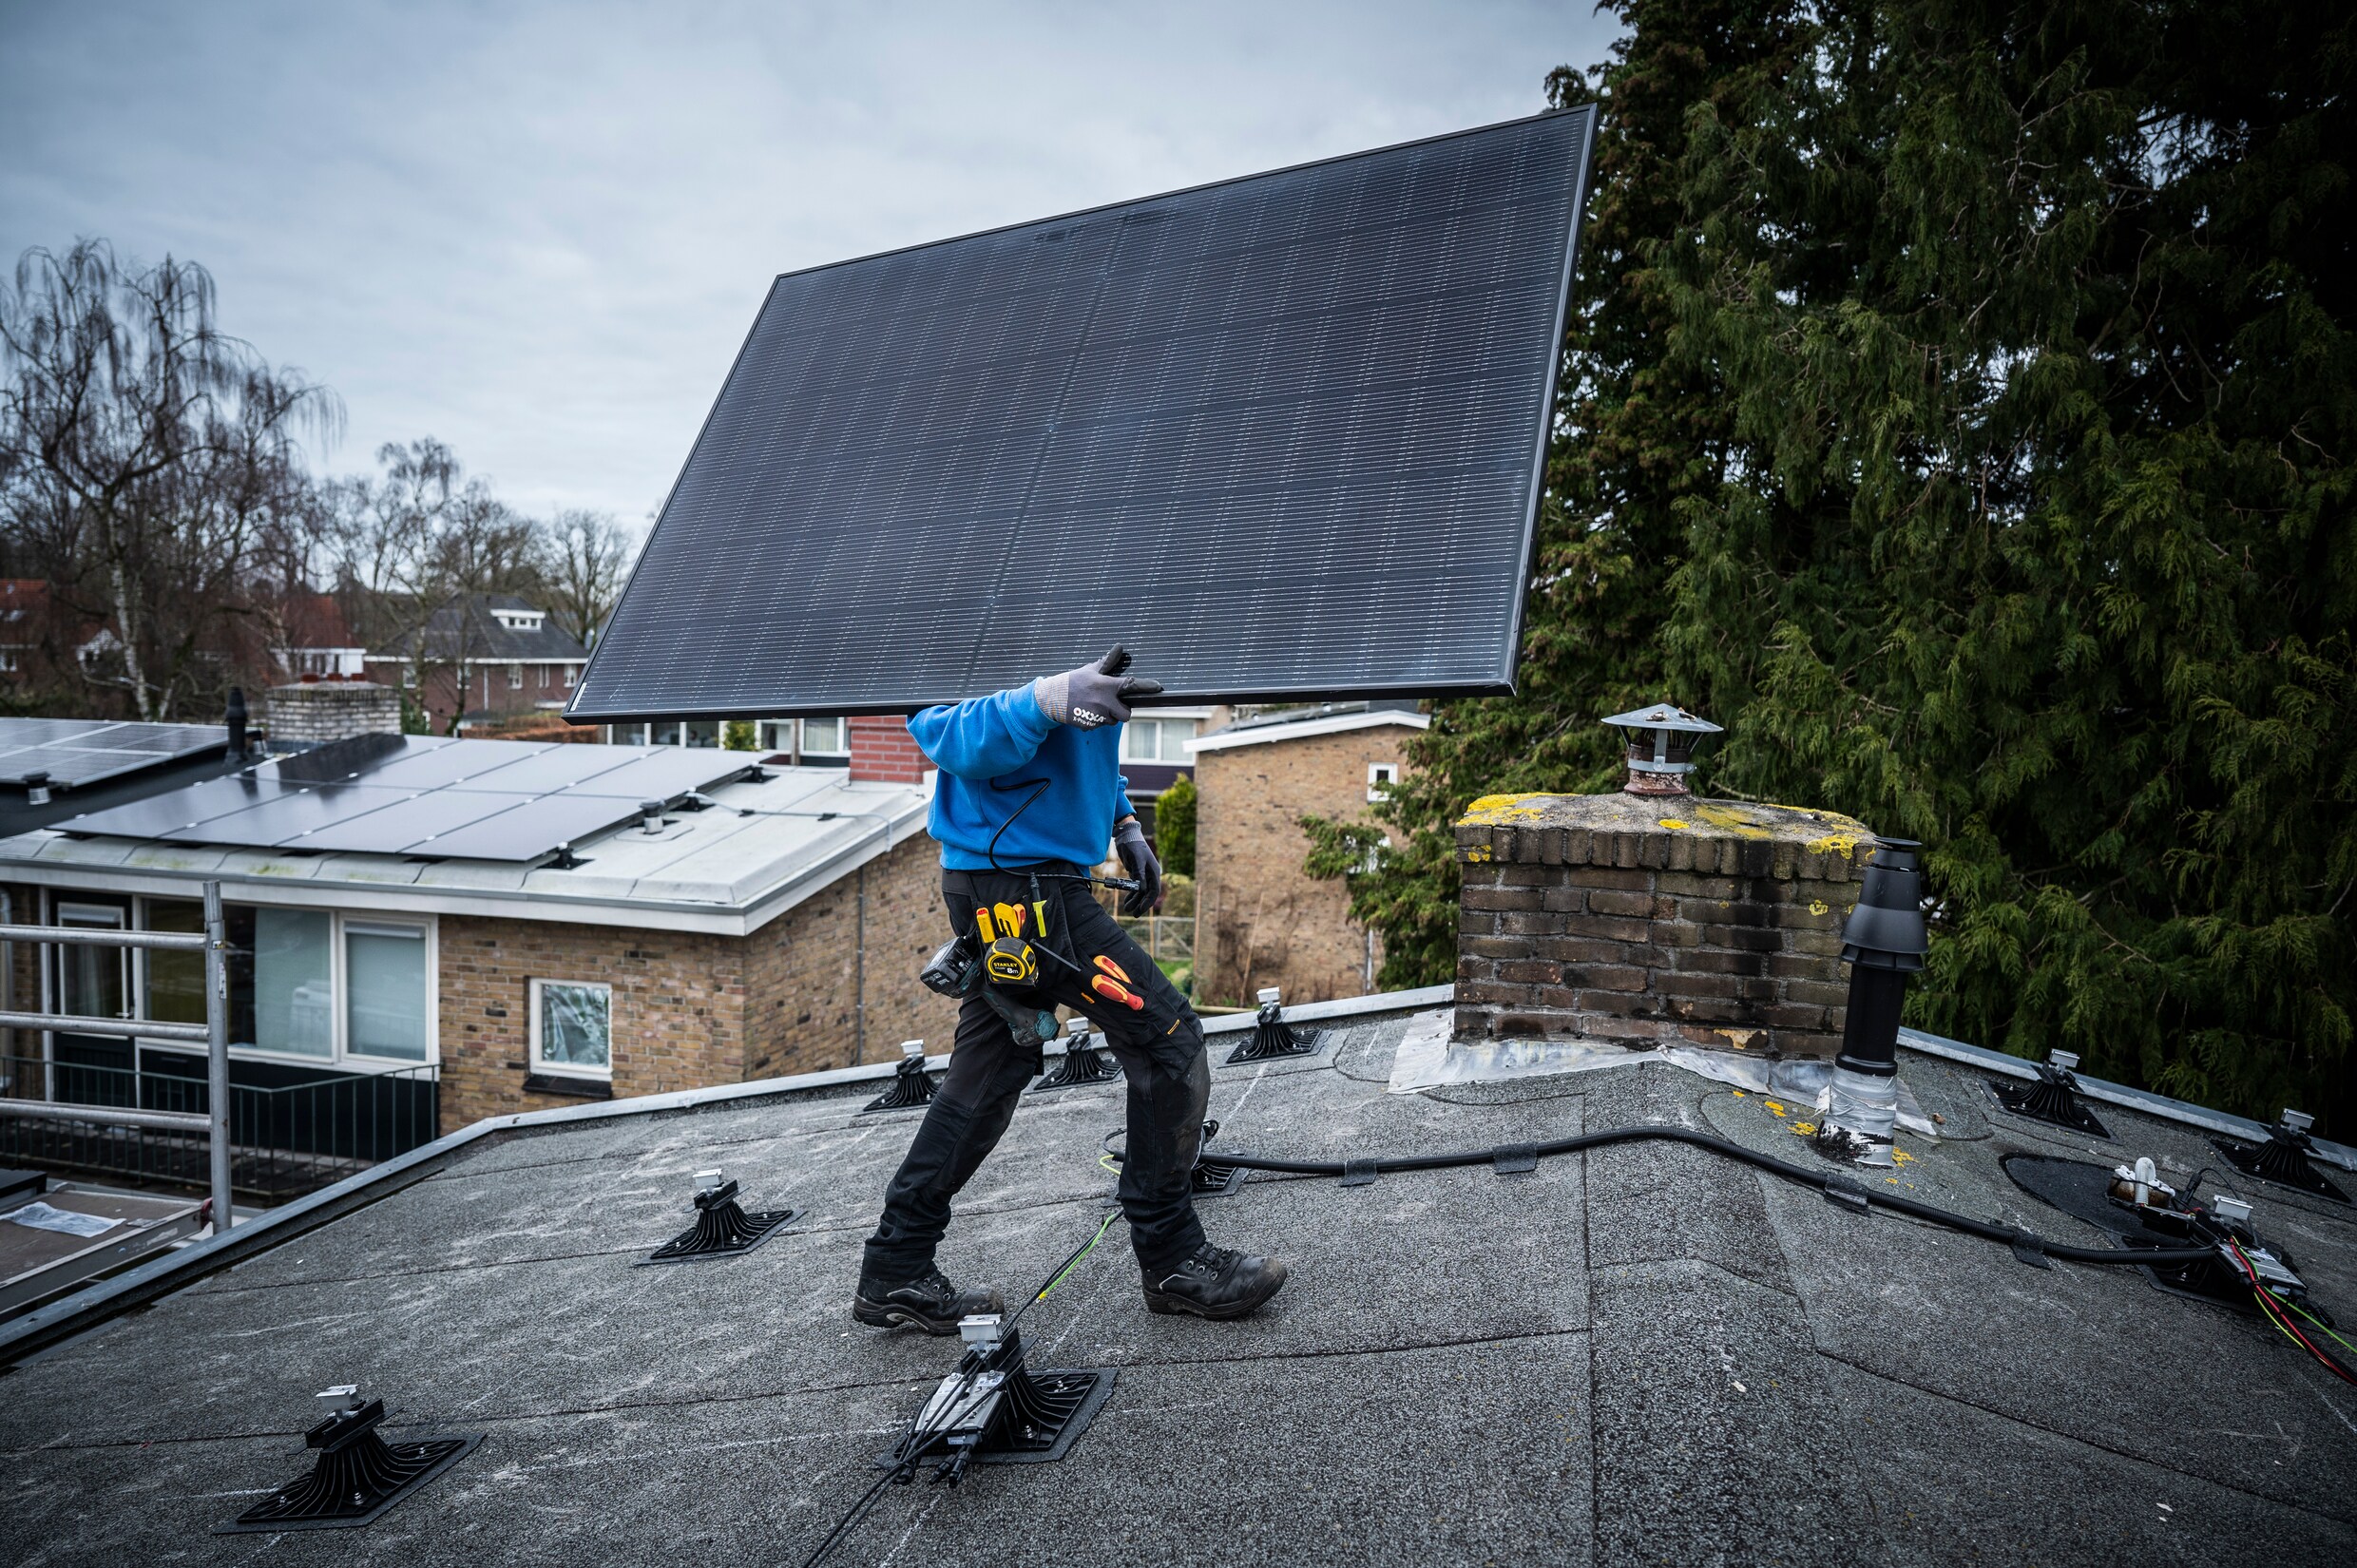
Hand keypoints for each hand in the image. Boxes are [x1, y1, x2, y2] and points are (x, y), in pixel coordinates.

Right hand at [1032, 645, 1163, 729]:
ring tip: (1094, 705)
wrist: (1052, 699)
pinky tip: (1086, 711)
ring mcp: (1098, 715)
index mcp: (1106, 685)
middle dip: (1122, 710)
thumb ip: (1107, 662)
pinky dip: (1096, 721)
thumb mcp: (1090, 671)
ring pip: (1113, 721)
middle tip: (1113, 704)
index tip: (1157, 687)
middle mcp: (1105, 701)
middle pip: (1126, 714)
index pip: (1131, 685)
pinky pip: (1100, 725)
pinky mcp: (1090, 725)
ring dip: (1108, 716)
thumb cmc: (1073, 682)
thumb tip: (1119, 647)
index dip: (1146, 686)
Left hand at [1113, 815, 1162, 915]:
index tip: (1140, 910)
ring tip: (1127, 908)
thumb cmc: (1133, 845)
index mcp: (1154, 871)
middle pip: (1147, 893)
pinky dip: (1131, 894)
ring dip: (1135, 900)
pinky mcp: (1135, 873)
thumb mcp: (1136, 859)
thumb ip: (1139, 874)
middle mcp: (1150, 874)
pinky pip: (1135, 887)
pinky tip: (1126, 900)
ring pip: (1140, 891)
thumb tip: (1142, 889)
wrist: (1126, 836)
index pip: (1153, 890)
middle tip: (1133, 913)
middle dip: (1140, 904)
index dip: (1148, 902)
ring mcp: (1143, 874)